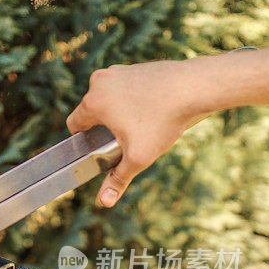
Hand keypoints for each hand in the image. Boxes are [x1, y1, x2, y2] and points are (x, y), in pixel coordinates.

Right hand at [67, 61, 197, 206]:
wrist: (195, 87)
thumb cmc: (164, 120)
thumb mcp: (138, 156)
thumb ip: (118, 179)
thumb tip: (104, 202)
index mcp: (92, 102)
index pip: (74, 124)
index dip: (85, 139)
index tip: (101, 145)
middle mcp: (100, 82)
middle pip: (91, 111)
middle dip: (104, 126)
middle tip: (127, 137)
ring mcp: (118, 71)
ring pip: (108, 99)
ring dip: (117, 112)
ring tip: (141, 123)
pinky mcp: (134, 67)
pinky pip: (124, 88)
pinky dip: (132, 99)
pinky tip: (151, 110)